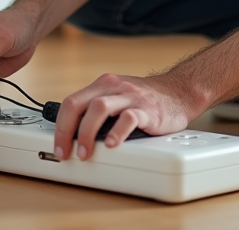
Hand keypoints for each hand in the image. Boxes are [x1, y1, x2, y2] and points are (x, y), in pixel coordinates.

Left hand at [51, 72, 196, 160]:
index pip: (71, 103)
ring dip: (87, 133)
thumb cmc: (145, 100)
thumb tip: (74, 137)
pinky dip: (117, 132)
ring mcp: (130, 96)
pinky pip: (128, 118)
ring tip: (86, 153)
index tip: (59, 147)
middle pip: (78, 104)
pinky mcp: (147, 109)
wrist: (179, 92)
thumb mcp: (117, 98)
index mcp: (102, 85)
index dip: (60, 127)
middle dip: (66, 131)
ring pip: (99, 108)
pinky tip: (112, 145)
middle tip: (66, 153)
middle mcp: (113, 87)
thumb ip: (97, 111)